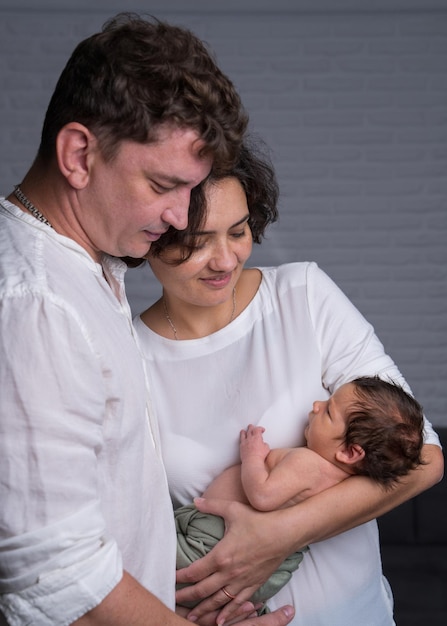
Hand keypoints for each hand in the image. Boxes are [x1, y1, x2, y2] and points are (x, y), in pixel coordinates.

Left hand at [175, 498, 292, 624]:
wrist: (286, 532)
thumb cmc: (259, 520)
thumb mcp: (232, 509)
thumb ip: (211, 505)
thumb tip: (195, 500)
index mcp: (221, 556)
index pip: (194, 572)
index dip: (180, 577)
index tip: (170, 579)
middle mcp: (229, 573)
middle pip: (202, 590)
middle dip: (186, 597)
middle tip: (173, 601)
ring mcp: (242, 582)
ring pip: (218, 601)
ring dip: (203, 610)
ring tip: (191, 617)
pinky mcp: (254, 585)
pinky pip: (237, 604)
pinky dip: (227, 614)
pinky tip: (220, 622)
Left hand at [240, 425, 269, 461]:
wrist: (252, 461)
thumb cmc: (259, 456)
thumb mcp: (267, 449)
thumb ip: (265, 444)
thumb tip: (263, 444)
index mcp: (257, 437)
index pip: (258, 429)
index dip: (260, 428)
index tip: (262, 430)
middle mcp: (250, 438)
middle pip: (250, 429)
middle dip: (252, 427)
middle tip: (252, 427)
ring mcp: (245, 442)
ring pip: (243, 433)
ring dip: (245, 431)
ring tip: (244, 431)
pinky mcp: (241, 446)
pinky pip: (241, 440)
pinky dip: (242, 438)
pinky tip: (242, 439)